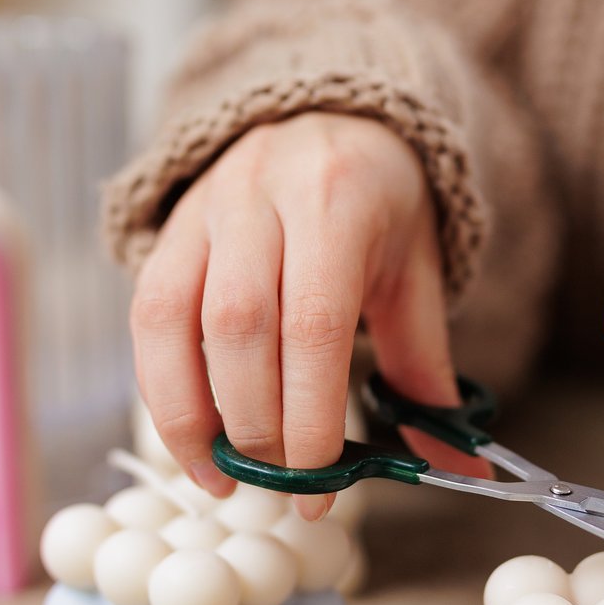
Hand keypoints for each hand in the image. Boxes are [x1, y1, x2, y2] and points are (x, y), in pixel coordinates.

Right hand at [131, 112, 483, 518]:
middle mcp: (260, 195)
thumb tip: (458, 468)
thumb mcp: (414, 273)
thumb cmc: (376, 204)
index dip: (309, 417)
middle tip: (279, 484)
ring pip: (172, 320)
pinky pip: (145, 318)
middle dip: (255, 424)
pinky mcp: (166, 234)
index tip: (319, 490)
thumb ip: (425, 372)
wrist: (325, 114)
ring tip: (219, 478)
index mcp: (337, 200)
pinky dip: (161, 389)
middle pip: (239, 326)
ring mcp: (203, 211)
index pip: (313, 323)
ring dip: (189, 416)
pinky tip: (188, 439)